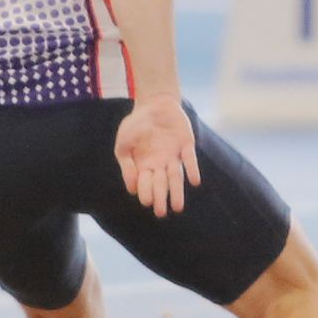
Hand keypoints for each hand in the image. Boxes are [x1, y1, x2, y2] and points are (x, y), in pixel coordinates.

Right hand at [115, 96, 201, 215]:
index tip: (145, 201)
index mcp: (144, 165)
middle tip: (161, 213)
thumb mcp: (123, 143)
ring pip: (176, 177)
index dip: (145, 192)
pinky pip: (189, 159)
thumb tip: (132, 189)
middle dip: (160, 198)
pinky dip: (192, 169)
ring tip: (177, 208)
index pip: (145, 183)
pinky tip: (194, 182)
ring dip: (177, 192)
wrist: (153, 104)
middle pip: (161, 184)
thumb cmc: (136, 125)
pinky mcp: (186, 145)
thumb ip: (126, 165)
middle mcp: (160, 164)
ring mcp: (174, 155)